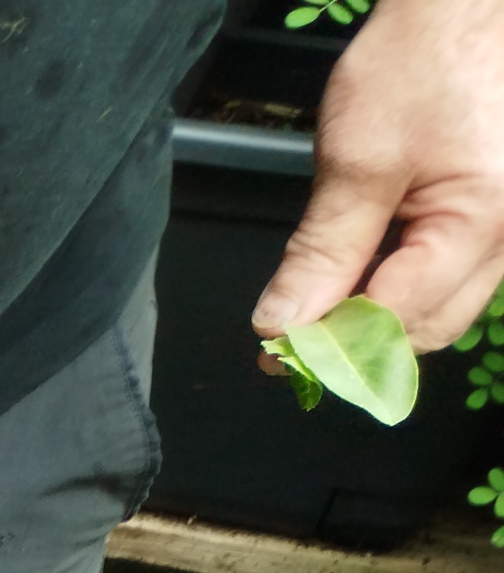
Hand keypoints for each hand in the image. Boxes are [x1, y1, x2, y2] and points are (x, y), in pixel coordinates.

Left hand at [256, 0, 503, 350]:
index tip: (275, 355)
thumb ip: (322, 253)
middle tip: (291, 335)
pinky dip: (402, 284)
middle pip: (428, 327)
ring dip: (380, 315)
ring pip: (442, 306)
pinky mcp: (499, 215)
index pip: (397, 320)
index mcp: (484, 223)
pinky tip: (361, 271)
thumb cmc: (418, 65)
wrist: (460, 9)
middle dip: (359, 340)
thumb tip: (283, 326)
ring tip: (321, 300)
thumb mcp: (356, 162)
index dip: (333, 345)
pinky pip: (453, 274)